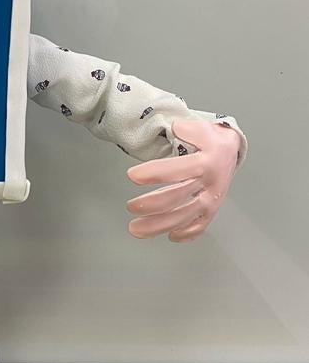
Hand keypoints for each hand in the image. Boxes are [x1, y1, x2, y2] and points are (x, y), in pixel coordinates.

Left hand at [126, 118, 241, 242]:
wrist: (232, 150)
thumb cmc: (211, 140)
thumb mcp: (202, 126)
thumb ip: (188, 128)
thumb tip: (176, 130)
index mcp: (205, 162)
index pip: (177, 169)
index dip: (153, 173)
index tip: (132, 176)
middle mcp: (209, 183)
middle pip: (177, 198)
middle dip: (150, 205)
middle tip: (130, 206)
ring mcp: (211, 199)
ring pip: (184, 217)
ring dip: (158, 225)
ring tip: (135, 228)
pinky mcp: (213, 210)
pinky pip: (200, 226)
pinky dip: (185, 234)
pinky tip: (170, 236)